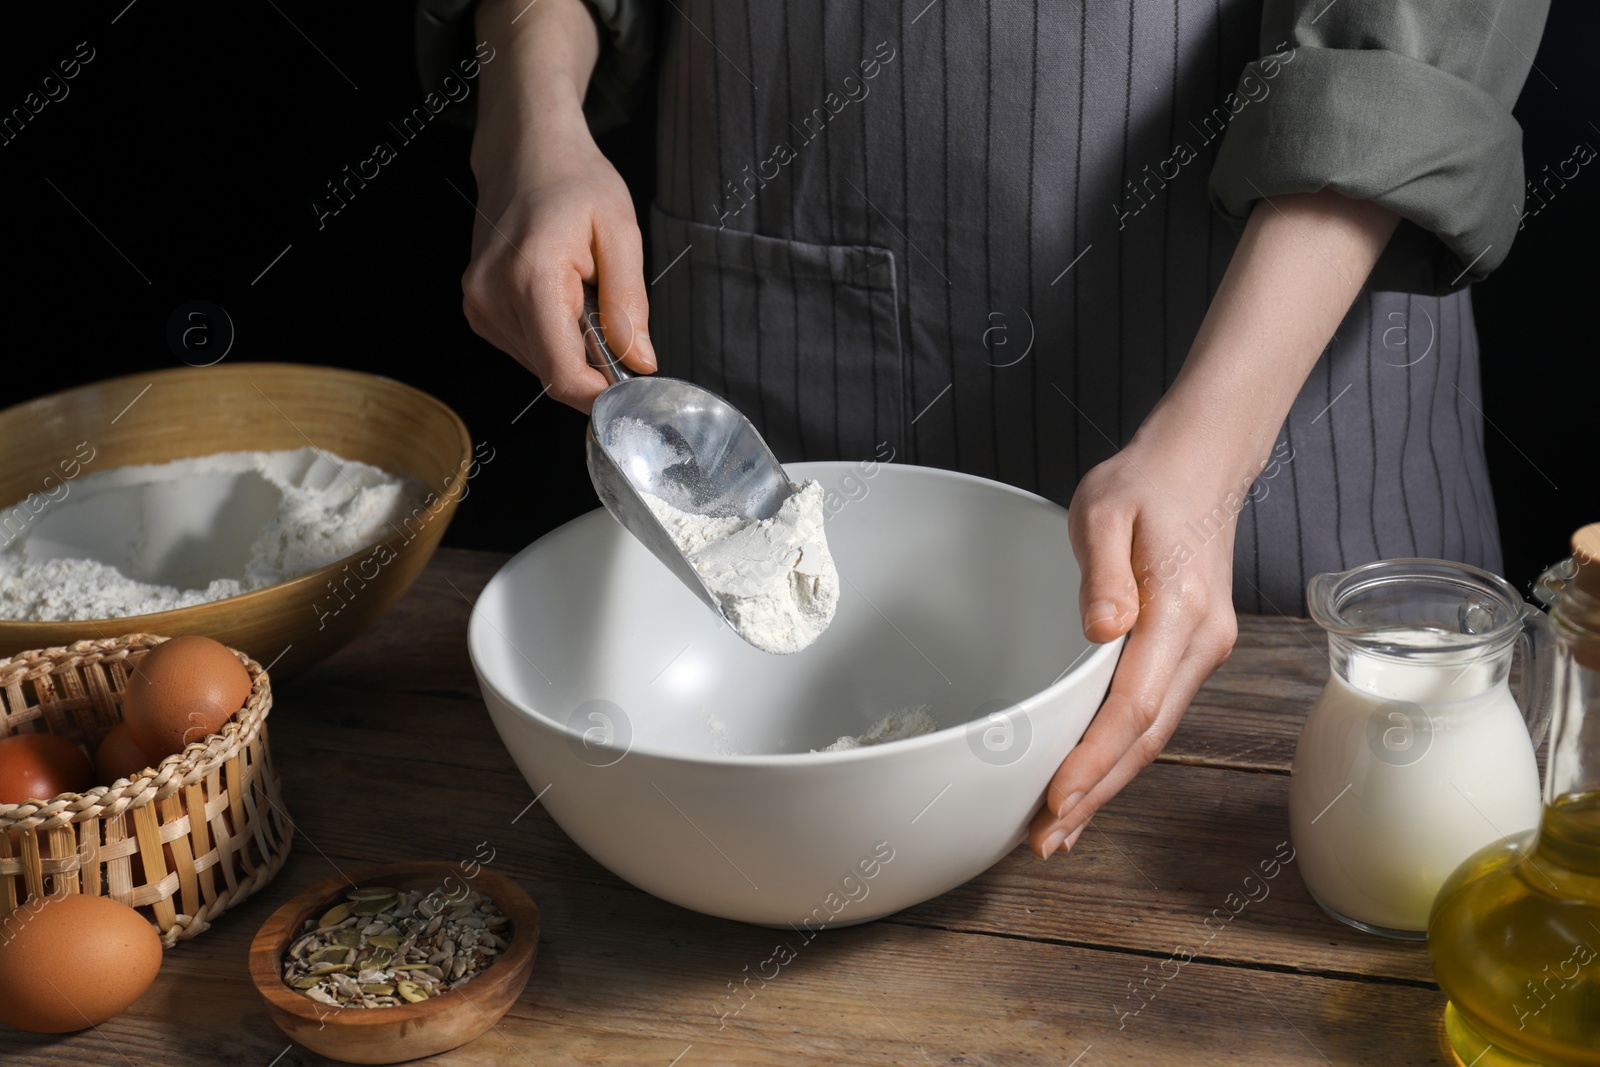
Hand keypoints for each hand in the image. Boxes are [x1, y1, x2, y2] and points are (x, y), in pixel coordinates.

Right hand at [461, 0, 654, 412]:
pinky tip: (563, 299)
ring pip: (539, 365)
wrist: (525, 151)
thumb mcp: (620, 233)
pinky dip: (553, 337)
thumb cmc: (574, 181)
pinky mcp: (477, 309)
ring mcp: (478, 305)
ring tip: (584, 298)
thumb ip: (629, 305)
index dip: (601, 396)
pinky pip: (526, 348)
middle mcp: (493, 297)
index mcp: (531, 278)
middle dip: (593, 369)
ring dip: (572, 350)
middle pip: (552, 375)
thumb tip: (640, 363)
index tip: (633, 391)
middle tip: (617, 328)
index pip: (563, 374)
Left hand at [1027, 439, 1240, 857]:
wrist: (1199, 463)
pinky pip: (1153, 714)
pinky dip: (1120, 754)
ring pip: (1152, 734)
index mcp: (1179, 612)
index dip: (1093, 759)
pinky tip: (1090, 780)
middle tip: (1044, 840)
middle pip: (1145, 737)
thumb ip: (1102, 572)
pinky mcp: (1190, 650)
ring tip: (1059, 830)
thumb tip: (1103, 630)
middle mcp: (1200, 642)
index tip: (1055, 798)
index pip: (1133, 706)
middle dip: (1095, 793)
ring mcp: (1201, 650)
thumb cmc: (1145, 483)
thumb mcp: (1105, 510)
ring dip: (1106, 783)